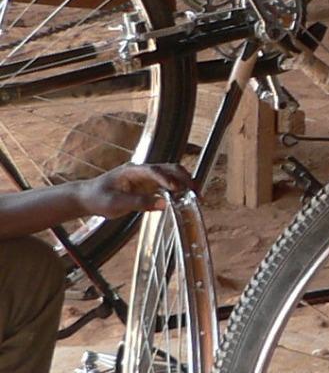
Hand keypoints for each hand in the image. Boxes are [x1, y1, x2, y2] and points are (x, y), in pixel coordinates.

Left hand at [74, 163, 193, 219]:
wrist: (88, 197)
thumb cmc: (98, 198)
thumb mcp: (116, 203)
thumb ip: (140, 202)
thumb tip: (164, 204)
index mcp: (132, 170)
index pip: (153, 170)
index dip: (166, 178)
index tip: (177, 188)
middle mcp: (142, 171)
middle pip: (169, 168)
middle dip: (184, 178)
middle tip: (196, 192)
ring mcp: (147, 178)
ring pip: (172, 175)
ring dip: (185, 183)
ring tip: (196, 196)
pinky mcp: (149, 186)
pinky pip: (168, 185)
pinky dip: (179, 190)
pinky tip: (186, 199)